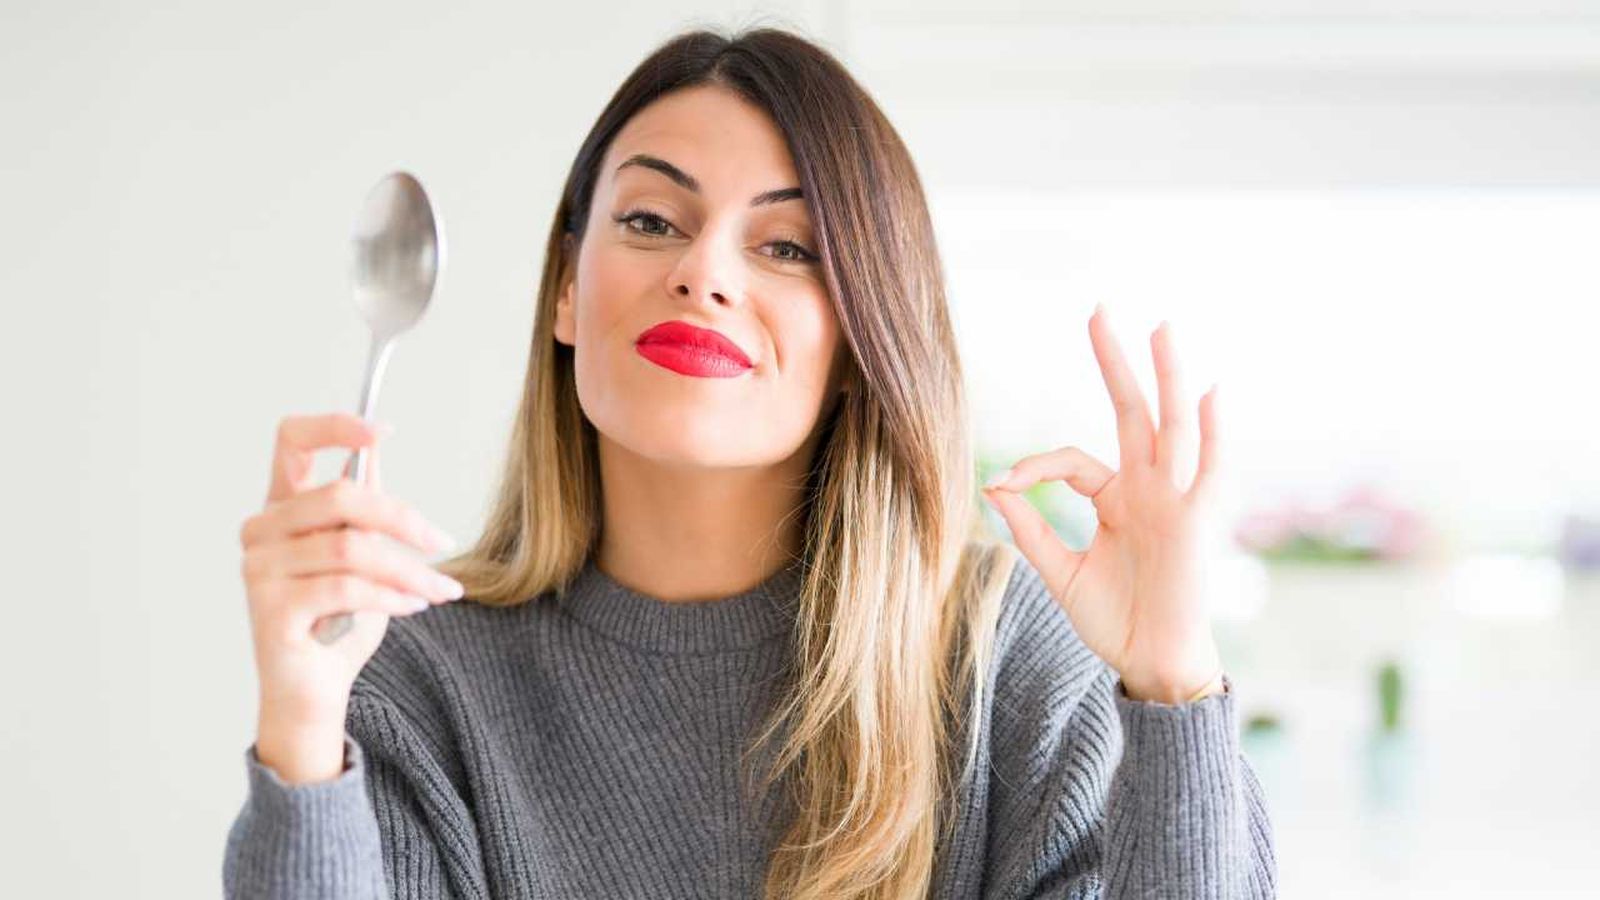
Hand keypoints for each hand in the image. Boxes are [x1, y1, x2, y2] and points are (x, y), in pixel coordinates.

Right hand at [239, 413, 461, 779]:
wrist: (314, 693)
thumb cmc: (338, 621)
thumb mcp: (359, 555)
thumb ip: (360, 508)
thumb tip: (375, 448)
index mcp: (281, 507)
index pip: (290, 440)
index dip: (335, 426)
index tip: (383, 430)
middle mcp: (260, 531)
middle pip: (340, 494)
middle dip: (404, 518)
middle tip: (443, 542)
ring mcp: (258, 569)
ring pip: (351, 547)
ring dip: (409, 568)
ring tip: (441, 589)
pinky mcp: (270, 609)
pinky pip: (345, 588)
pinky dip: (392, 595)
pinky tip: (415, 605)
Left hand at [982, 304, 1224, 704]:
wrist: (1149, 665)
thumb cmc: (1113, 622)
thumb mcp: (1060, 573)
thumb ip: (1030, 530)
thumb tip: (994, 487)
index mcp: (1116, 499)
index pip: (1073, 460)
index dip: (1036, 465)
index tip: (1004, 485)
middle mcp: (1149, 490)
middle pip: (1132, 413)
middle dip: (1116, 363)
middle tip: (1101, 310)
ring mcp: (1176, 501)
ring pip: (1172, 427)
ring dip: (1167, 377)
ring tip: (1160, 328)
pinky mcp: (1197, 523)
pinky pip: (1210, 471)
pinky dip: (1213, 433)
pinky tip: (1210, 393)